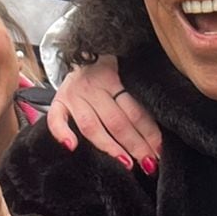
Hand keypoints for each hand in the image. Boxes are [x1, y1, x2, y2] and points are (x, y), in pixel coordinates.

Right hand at [46, 54, 161, 172]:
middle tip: (149, 164)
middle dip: (136, 145)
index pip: (135, 111)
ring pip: (91, 125)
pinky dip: (61, 132)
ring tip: (125, 163)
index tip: (160, 151)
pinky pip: (56, 119)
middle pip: (117, 121)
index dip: (150, 133)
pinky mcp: (57, 102)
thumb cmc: (104, 68)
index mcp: (114, 79)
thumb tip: (157, 132)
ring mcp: (73, 95)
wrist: (75, 51)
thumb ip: (134, 97)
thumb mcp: (123, 73)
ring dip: (109, 146)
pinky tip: (71, 146)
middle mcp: (93, 88)